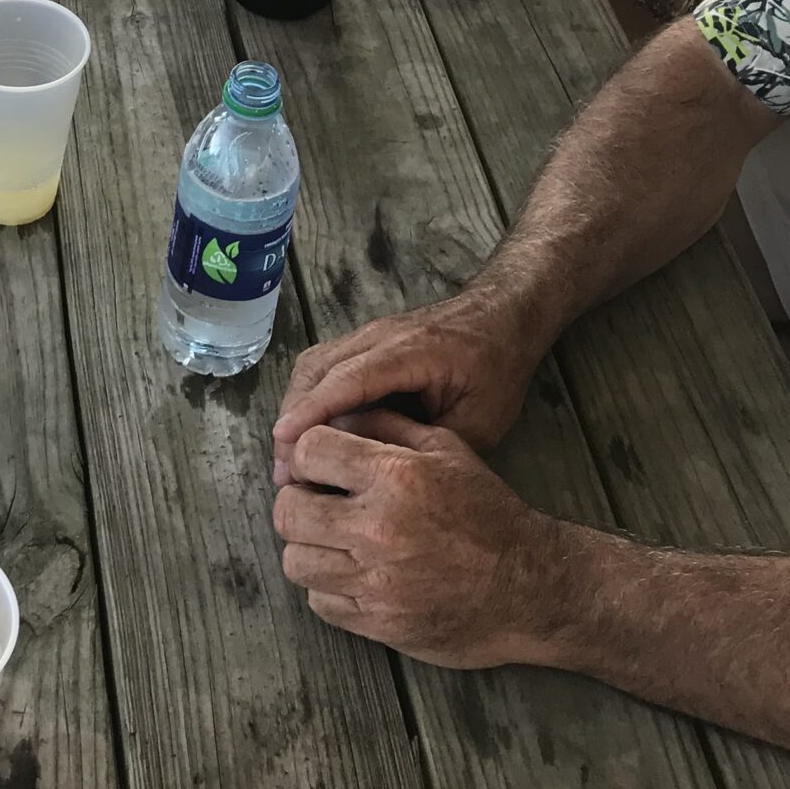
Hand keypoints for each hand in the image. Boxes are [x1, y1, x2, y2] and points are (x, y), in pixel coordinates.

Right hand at [273, 287, 540, 478]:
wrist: (505, 315)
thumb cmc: (497, 367)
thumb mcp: (482, 419)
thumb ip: (432, 444)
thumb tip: (381, 472)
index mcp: (411, 351)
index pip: (349, 379)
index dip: (314, 410)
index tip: (284, 440)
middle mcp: (380, 336)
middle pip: (318, 368)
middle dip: (295, 417)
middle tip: (285, 471)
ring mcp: (369, 334)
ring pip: (314, 365)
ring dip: (297, 408)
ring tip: (290, 460)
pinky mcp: (366, 342)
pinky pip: (325, 365)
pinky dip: (310, 398)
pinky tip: (310, 435)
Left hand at [276, 414, 564, 667]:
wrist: (530, 588)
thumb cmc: (489, 512)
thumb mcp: (447, 449)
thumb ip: (386, 426)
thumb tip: (334, 416)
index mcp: (395, 477)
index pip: (307, 451)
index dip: (307, 453)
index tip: (319, 463)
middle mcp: (378, 529)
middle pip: (288, 510)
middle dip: (297, 501)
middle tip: (318, 502)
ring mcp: (375, 583)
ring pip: (296, 561)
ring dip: (309, 547)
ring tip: (335, 539)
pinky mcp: (378, 624)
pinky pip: (319, 601)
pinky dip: (327, 587)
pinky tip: (354, 573)